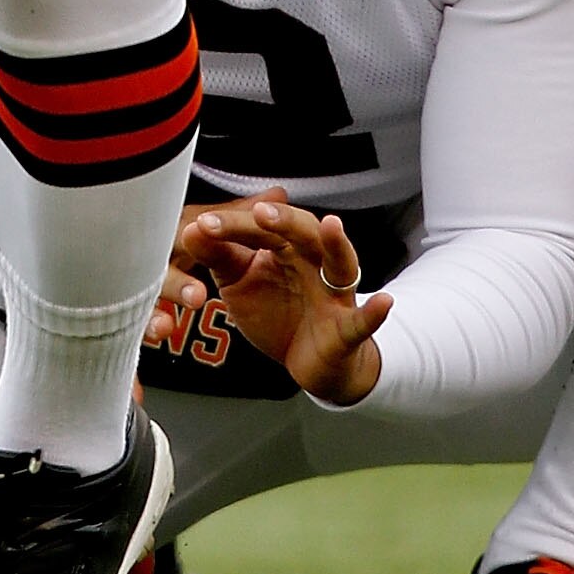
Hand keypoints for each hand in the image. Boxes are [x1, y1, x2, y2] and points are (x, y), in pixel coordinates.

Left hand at [145, 197, 391, 405]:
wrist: (311, 362)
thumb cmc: (279, 311)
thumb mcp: (240, 283)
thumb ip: (219, 256)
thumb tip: (190, 229)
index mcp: (285, 247)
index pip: (260, 227)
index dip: (232, 226)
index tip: (202, 226)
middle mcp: (314, 262)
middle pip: (303, 232)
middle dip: (283, 220)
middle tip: (260, 211)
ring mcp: (334, 294)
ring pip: (340, 264)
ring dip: (336, 245)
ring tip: (331, 227)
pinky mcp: (347, 328)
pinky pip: (363, 320)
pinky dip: (374, 312)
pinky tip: (384, 303)